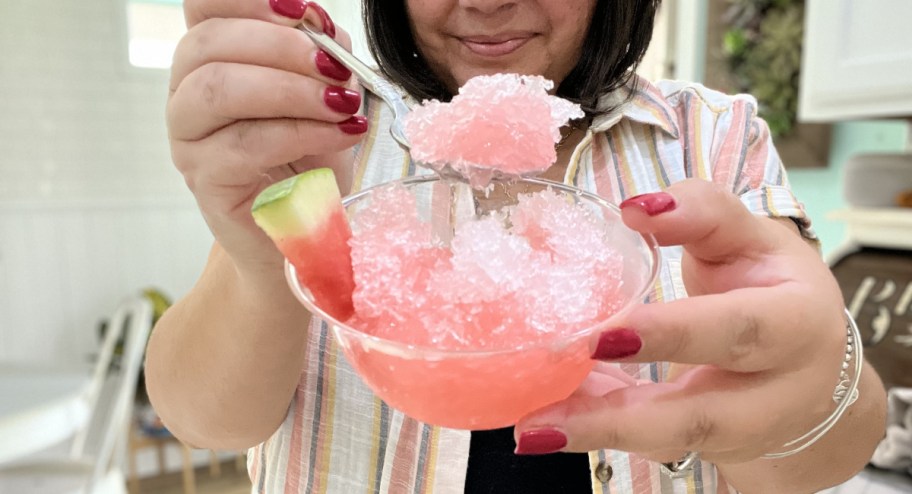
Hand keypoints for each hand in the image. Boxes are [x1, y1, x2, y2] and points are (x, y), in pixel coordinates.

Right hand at [168, 0, 364, 271]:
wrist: (305, 227)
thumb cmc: (310, 155)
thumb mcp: (324, 93)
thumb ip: (320, 54)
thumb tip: (320, 27)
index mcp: (212, 57)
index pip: (205, 7)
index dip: (248, 0)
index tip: (301, 10)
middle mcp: (187, 91)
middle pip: (210, 43)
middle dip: (283, 47)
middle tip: (336, 70)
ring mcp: (188, 137)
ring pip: (219, 90)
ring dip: (291, 90)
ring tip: (343, 104)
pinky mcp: (205, 179)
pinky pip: (245, 144)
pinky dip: (301, 133)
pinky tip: (341, 134)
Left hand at [514, 178, 847, 464]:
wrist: (810, 369)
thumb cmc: (772, 287)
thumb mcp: (752, 238)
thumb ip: (702, 213)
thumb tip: (636, 208)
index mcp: (797, 324)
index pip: (739, 329)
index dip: (673, 333)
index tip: (603, 333)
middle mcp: (779, 392)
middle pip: (703, 415)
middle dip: (622, 414)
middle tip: (545, 409)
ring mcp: (744, 433)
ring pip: (669, 443)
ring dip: (595, 434)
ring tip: (530, 429)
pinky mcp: (707, 448)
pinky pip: (649, 444)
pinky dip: (595, 429)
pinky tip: (544, 423)